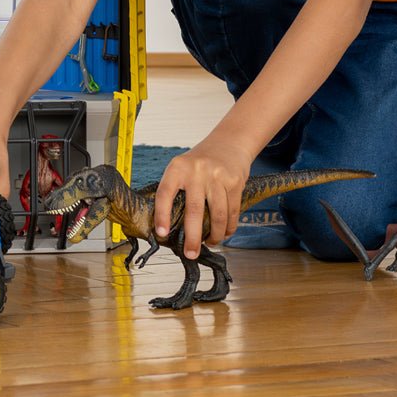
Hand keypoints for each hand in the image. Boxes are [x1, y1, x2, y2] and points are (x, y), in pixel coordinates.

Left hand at [153, 135, 253, 260]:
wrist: (229, 142)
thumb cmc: (201, 162)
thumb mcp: (182, 168)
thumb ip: (176, 191)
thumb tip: (169, 227)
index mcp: (177, 168)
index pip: (165, 193)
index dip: (161, 215)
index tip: (161, 233)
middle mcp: (196, 170)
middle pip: (194, 211)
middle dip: (192, 238)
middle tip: (190, 254)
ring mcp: (217, 176)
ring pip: (217, 216)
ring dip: (214, 236)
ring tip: (210, 243)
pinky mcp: (235, 181)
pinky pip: (232, 212)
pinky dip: (228, 228)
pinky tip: (224, 233)